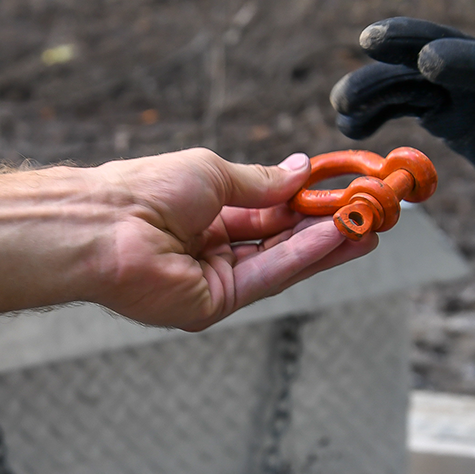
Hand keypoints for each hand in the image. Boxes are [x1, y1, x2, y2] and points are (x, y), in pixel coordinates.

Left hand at [90, 149, 376, 330]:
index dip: (304, 202)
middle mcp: (210, 248)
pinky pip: (268, 276)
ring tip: (368, 225)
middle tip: (369, 213)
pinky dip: (303, 257)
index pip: (265, 211)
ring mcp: (213, 279)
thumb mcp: (213, 173)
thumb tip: (301, 169)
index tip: (343, 191)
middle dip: (325, 226)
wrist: (106, 225)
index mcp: (203, 213)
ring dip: (325, 244)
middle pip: (279, 240)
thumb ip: (261, 181)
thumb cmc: (146, 190)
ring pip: (280, 261)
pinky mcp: (215, 304)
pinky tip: (336, 237)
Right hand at [331, 17, 474, 236]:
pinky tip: (351, 126)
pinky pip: (406, 99)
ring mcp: (463, 88)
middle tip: (368, 41)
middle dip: (407, 41)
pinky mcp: (445, 105)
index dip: (465, 61)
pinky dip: (379, 108)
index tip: (428, 60)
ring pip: (414, 76)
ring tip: (342, 108)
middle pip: (444, 48)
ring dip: (378, 85)